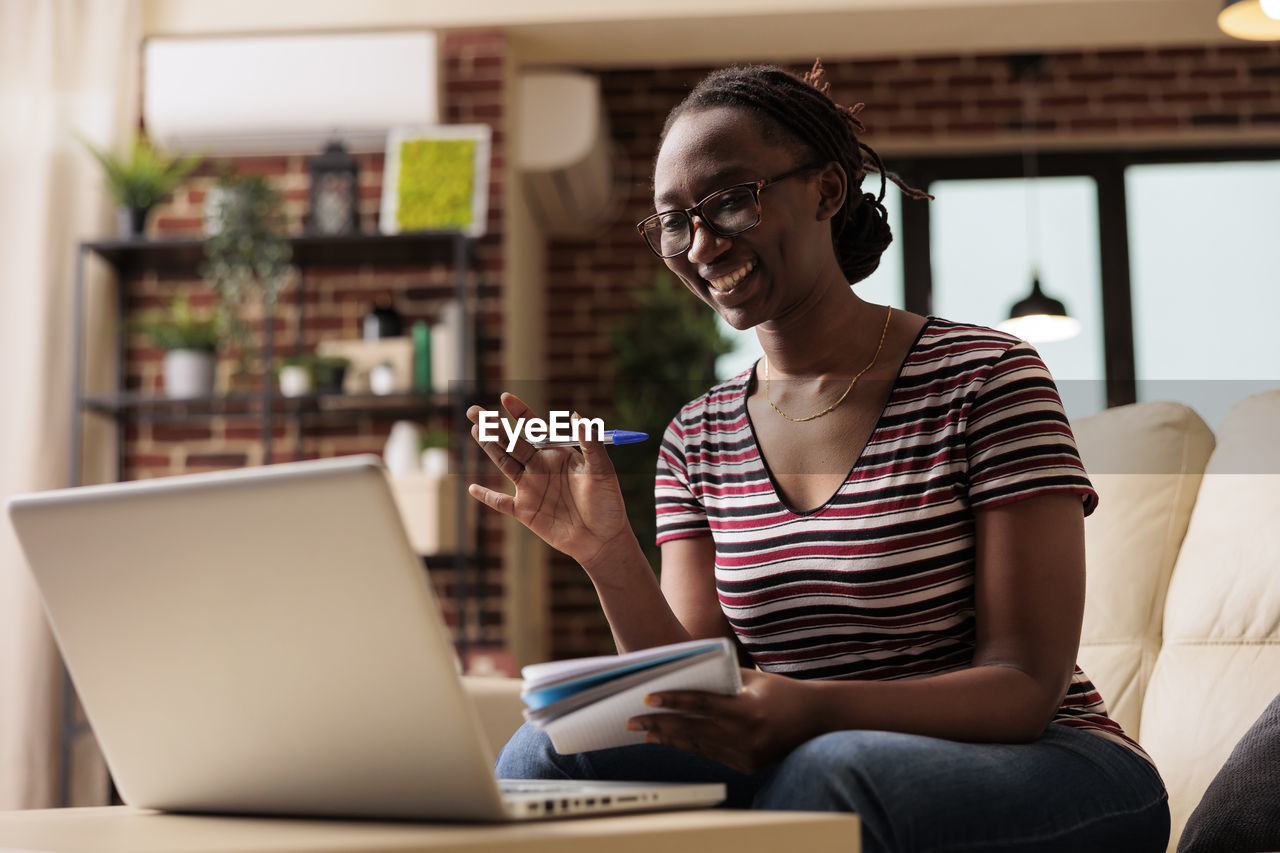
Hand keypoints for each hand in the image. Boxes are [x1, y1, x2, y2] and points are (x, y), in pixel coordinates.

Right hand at [467, 392, 633, 572]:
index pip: (535, 428)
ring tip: (474, 430)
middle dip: (493, 427)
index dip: (520, 412)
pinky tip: (472, 487)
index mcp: (558, 454)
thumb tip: (577, 416)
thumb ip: (591, 443)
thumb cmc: (608, 502)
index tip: (505, 398)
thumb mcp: (603, 470)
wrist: (604, 538)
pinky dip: (487, 497)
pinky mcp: (526, 512)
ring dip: (489, 448)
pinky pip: (501, 503)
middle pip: (512, 443)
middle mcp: (541, 468)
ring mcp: (531, 489)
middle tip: (474, 412)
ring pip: (504, 464)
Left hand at [626, 669, 818, 773]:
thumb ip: (722, 677)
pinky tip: (672, 741)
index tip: (648, 698)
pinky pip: (711, 755)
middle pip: (692, 729)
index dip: (672, 701)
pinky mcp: (747, 765)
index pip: (700, 704)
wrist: (815, 719)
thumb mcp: (754, 678)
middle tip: (632, 720)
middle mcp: (745, 735)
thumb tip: (685, 672)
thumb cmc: (782, 691)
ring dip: (669, 738)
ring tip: (646, 732)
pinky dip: (690, 746)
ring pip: (698, 745)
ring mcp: (746, 754)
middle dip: (659, 724)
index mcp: (747, 709)